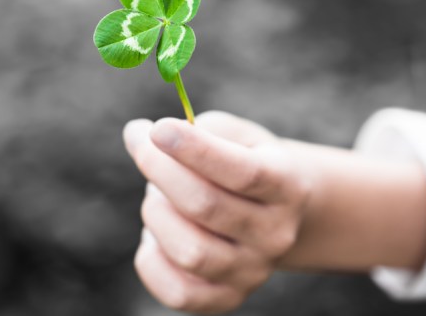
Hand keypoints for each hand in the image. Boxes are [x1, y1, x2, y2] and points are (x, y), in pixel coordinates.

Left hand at [124, 111, 310, 313]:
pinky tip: (156, 235)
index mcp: (287, 186)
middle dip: (160, 171)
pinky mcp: (228, 298)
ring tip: (158, 196)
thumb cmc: (245, 162)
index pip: (244, 172)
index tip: (158, 128)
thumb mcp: (237, 135)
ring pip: (189, 251)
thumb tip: (139, 137)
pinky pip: (178, 292)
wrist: (274, 214)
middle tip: (142, 146)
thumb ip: (196, 130)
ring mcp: (254, 272)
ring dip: (156, 213)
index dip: (197, 150)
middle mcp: (276, 234)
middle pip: (207, 207)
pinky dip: (152, 259)